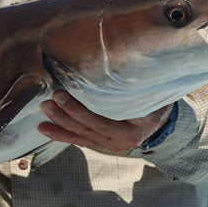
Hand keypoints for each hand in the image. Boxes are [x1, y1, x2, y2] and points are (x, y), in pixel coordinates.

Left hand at [39, 91, 172, 153]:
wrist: (163, 115)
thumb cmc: (153, 96)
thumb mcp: (149, 91)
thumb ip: (131, 84)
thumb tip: (112, 61)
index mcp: (134, 129)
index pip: (102, 122)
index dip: (80, 110)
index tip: (61, 95)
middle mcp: (123, 141)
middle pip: (89, 129)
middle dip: (66, 115)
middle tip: (49, 100)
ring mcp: (112, 145)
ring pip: (82, 135)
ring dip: (60, 124)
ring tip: (44, 111)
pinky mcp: (103, 144)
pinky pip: (80, 140)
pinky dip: (61, 134)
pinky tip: (45, 129)